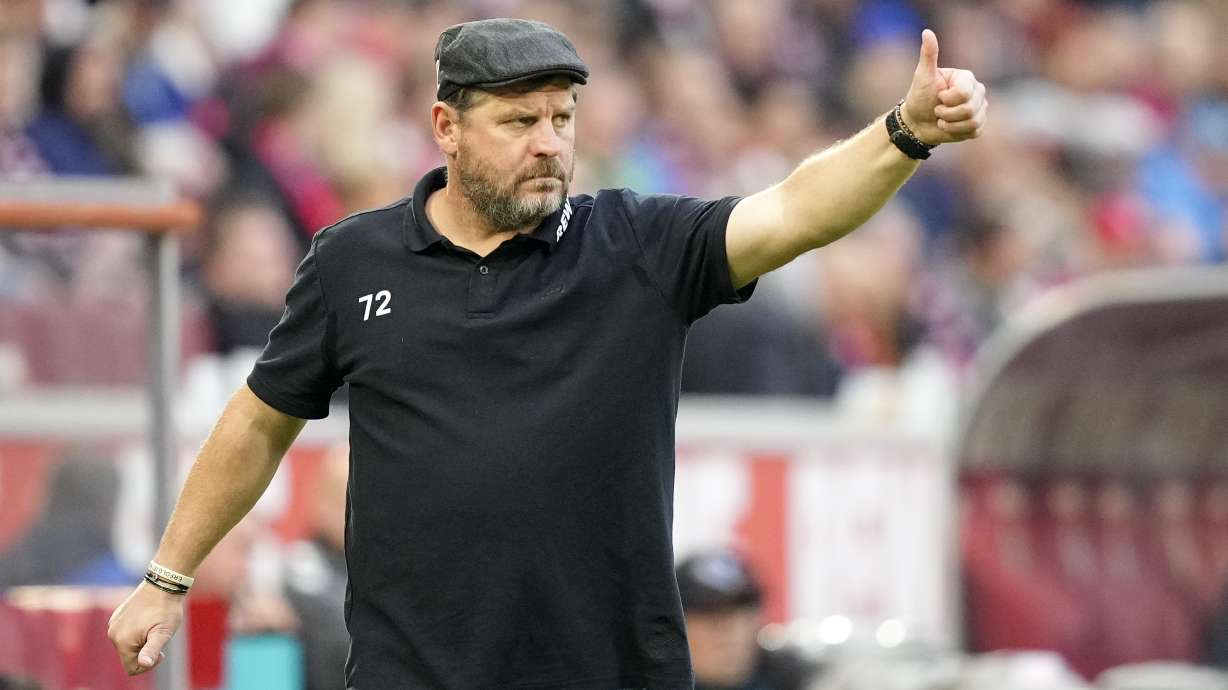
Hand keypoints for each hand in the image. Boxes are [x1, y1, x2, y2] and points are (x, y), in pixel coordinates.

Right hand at [106, 580, 185, 674]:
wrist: (163, 584)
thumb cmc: (165, 610)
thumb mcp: (163, 633)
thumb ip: (152, 650)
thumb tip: (143, 664)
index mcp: (122, 641)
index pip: (132, 668)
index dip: (148, 664)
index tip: (161, 650)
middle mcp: (113, 633)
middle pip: (129, 657)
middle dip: (145, 651)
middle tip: (158, 635)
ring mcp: (113, 624)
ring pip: (127, 645)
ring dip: (141, 641)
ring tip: (153, 626)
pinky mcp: (116, 616)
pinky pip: (125, 633)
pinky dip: (136, 631)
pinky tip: (147, 619)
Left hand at [901, 29, 987, 144]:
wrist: (917, 122)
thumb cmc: (919, 97)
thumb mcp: (922, 76)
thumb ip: (928, 55)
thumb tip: (927, 32)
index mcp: (966, 78)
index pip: (964, 93)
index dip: (947, 100)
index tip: (938, 97)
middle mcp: (977, 91)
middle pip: (970, 109)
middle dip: (947, 114)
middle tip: (937, 110)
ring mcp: (980, 108)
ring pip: (973, 121)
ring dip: (951, 125)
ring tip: (941, 119)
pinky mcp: (978, 124)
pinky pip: (975, 131)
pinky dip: (957, 132)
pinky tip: (949, 127)